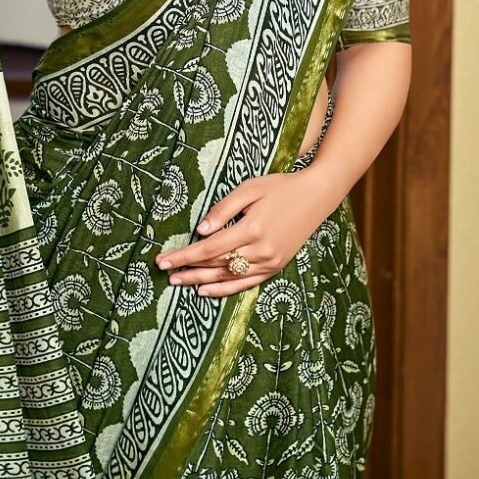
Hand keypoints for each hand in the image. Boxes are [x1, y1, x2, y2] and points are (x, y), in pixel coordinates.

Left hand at [155, 170, 329, 297]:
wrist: (315, 197)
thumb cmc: (280, 187)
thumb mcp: (249, 189)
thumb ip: (223, 209)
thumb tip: (201, 231)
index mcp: (252, 229)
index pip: (210, 248)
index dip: (185, 255)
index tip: (163, 259)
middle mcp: (261, 251)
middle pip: (216, 264)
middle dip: (188, 269)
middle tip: (164, 272)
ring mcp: (270, 262)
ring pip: (228, 277)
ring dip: (201, 281)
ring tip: (178, 282)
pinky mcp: (275, 267)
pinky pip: (245, 283)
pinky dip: (224, 289)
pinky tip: (206, 290)